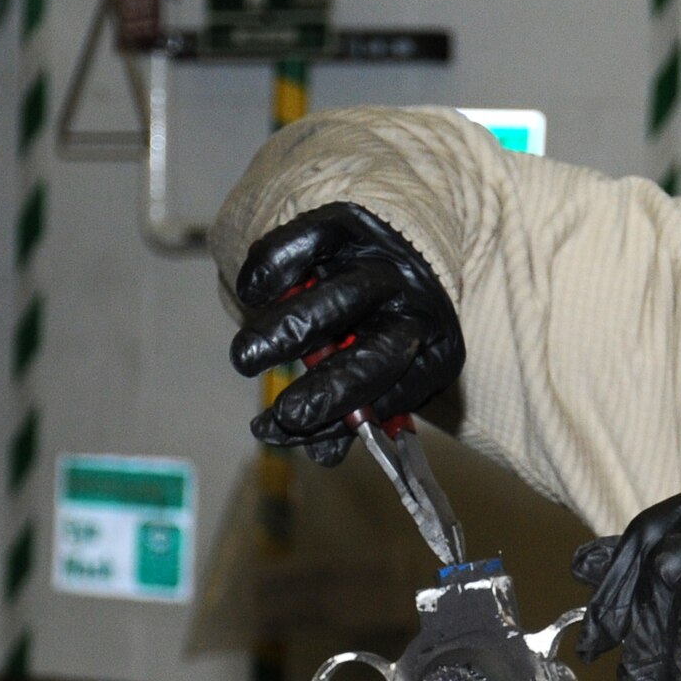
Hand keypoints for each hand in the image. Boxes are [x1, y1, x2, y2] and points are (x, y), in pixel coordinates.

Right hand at [229, 202, 464, 463]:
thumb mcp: (380, 367)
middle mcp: (413, 306)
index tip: (300, 434)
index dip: (347, 420)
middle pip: (374, 357)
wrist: (395, 233)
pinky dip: (271, 270)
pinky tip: (251, 293)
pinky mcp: (346, 224)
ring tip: (247, 359)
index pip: (396, 396)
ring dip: (284, 334)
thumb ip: (350, 410)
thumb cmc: (375, 321)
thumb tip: (321, 456)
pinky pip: (304, 246)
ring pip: (333, 303)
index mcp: (434, 349)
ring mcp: (381, 263)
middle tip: (283, 417)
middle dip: (327, 393)